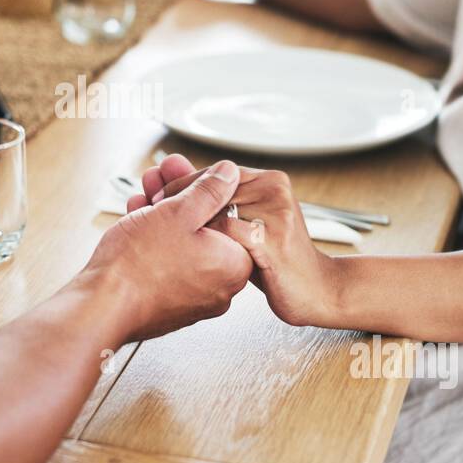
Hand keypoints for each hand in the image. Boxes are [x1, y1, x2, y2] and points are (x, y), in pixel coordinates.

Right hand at [83, 159, 252, 341]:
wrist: (103, 304)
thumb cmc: (141, 266)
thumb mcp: (180, 212)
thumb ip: (210, 191)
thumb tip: (227, 176)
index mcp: (235, 265)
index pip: (232, 215)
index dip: (207, 187)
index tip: (189, 173)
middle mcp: (221, 286)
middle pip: (205, 228)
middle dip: (180, 197)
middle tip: (164, 177)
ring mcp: (193, 297)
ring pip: (183, 244)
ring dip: (164, 214)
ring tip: (146, 194)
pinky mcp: (168, 302)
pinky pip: (168, 263)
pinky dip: (156, 240)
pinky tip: (139, 218)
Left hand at [136, 155, 341, 328]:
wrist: (316, 290)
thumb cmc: (275, 259)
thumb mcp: (246, 225)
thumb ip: (217, 202)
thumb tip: (173, 174)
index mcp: (268, 179)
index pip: (214, 173)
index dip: (180, 183)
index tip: (153, 193)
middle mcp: (273, 189)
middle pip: (211, 188)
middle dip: (174, 196)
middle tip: (145, 204)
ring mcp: (275, 214)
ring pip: (214, 210)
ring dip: (180, 219)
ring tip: (153, 225)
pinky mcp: (272, 241)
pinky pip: (225, 236)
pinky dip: (199, 243)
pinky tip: (178, 251)